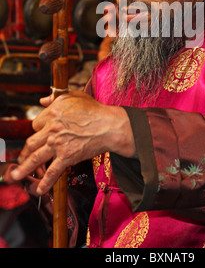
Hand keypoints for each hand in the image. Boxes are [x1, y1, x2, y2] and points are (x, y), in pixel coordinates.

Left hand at [10, 90, 134, 193]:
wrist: (109, 125)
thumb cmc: (94, 110)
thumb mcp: (74, 96)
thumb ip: (56, 97)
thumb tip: (43, 99)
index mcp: (52, 112)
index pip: (36, 123)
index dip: (38, 130)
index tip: (40, 135)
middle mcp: (52, 128)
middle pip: (30, 142)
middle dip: (24, 152)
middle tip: (20, 159)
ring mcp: (57, 144)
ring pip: (34, 158)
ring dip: (23, 169)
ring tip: (15, 176)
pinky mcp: (66, 157)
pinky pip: (52, 172)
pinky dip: (44, 182)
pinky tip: (39, 189)